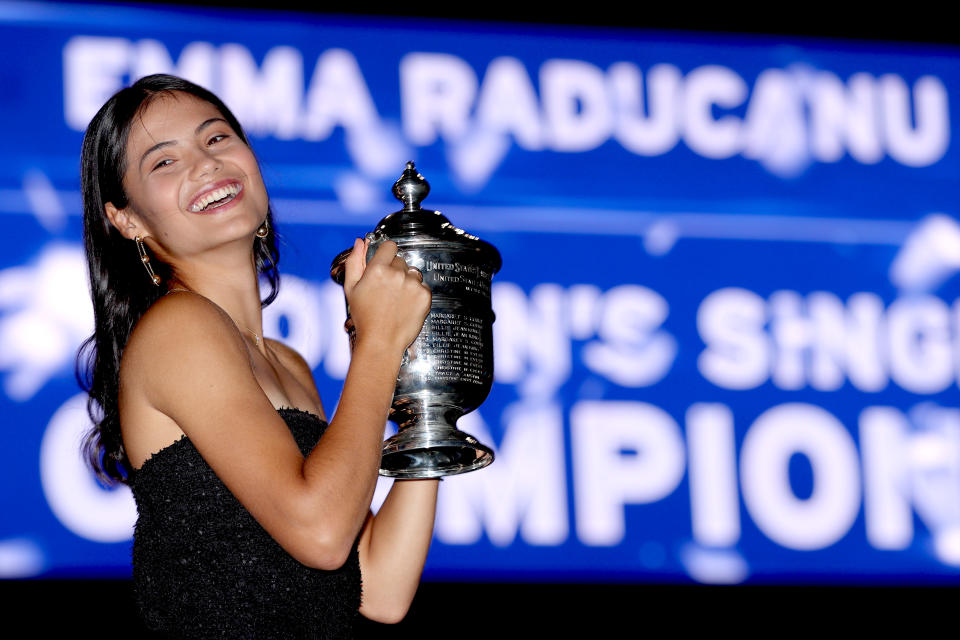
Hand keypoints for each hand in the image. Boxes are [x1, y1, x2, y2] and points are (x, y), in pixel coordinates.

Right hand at [342, 239, 430, 353]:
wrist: (381, 342)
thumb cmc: (364, 317)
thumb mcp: (351, 289)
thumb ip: (355, 262)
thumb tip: (360, 242)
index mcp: (377, 269)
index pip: (390, 246)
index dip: (386, 254)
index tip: (384, 264)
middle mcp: (397, 274)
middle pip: (401, 261)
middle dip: (395, 271)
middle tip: (386, 290)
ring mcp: (413, 285)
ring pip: (413, 273)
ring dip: (407, 282)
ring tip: (396, 300)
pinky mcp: (425, 296)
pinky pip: (423, 287)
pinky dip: (416, 294)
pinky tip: (405, 306)